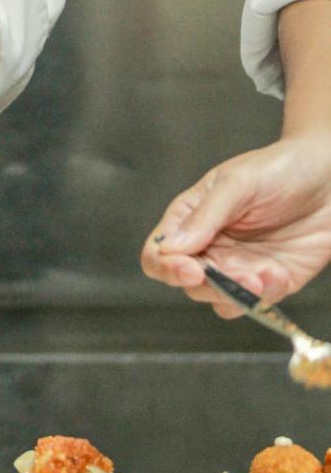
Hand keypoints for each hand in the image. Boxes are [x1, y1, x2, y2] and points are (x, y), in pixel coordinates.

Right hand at [141, 134, 330, 310]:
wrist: (330, 178)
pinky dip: (265, 297)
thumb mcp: (238, 183)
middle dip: (210, 285)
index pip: (159, 251)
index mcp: (192, 216)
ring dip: (237, 296)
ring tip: (262, 275)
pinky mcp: (272, 281)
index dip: (166, 266)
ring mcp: (240, 266)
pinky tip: (278, 272)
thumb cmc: (279, 168)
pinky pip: (257, 303)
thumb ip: (205, 215)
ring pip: (220, 300)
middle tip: (240, 274)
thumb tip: (172, 247)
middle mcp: (211, 245)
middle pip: (188, 283)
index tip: (191, 269)